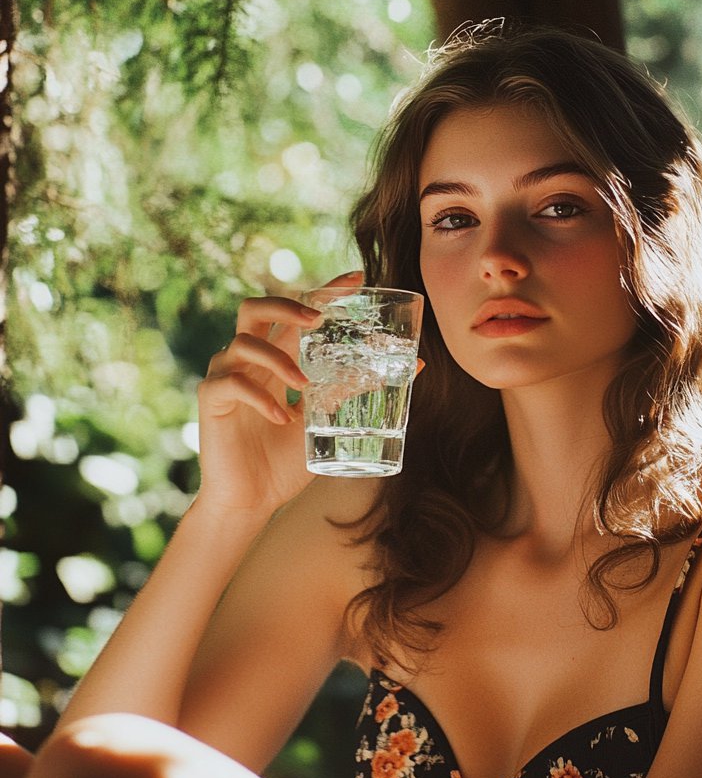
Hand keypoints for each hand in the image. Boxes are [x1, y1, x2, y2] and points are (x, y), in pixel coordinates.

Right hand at [195, 271, 363, 517]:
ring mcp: (226, 375)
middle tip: (318, 318)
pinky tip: (281, 418)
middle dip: (287, 306)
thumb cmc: (286, 459)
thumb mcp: (329, 418)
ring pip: (243, 341)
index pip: (296, 311)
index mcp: (276, 357)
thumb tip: (413, 365)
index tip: (356, 277)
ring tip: (303, 385)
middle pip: (255, 308)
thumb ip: (357, 387)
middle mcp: (248, 359)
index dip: (324, 289)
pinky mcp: (211, 399)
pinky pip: (232, 383)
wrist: (252, 500)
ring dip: (278, 359)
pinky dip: (261, 397)